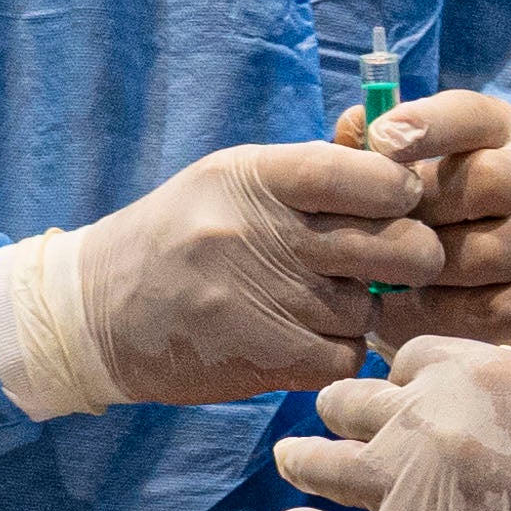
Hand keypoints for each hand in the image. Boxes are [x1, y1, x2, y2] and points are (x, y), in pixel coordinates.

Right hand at [63, 140, 440, 405]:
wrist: (98, 313)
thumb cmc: (179, 237)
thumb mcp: (232, 181)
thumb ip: (310, 169)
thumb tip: (393, 151)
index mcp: (254, 178)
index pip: (362, 173)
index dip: (401, 188)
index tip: (402, 199)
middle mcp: (261, 235)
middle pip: (394, 245)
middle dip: (412, 253)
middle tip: (398, 259)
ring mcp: (266, 301)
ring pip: (371, 306)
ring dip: (363, 307)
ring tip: (325, 300)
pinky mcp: (267, 359)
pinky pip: (347, 355)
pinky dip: (340, 349)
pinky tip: (313, 337)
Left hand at [271, 336, 510, 510]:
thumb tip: (509, 382)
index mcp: (473, 365)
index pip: (406, 357)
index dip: (401, 376)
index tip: (401, 392)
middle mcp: (424, 414)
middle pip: (351, 401)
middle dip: (343, 409)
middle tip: (334, 420)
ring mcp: (406, 480)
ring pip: (322, 461)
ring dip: (300, 458)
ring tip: (288, 459)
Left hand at [366, 89, 510, 346]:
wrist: (430, 287)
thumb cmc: (405, 213)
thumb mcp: (382, 174)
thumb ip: (364, 147)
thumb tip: (358, 123)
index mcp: (497, 131)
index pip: (473, 115)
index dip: (431, 124)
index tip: (382, 140)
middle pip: (497, 179)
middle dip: (431, 206)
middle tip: (388, 226)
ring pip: (493, 250)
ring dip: (433, 264)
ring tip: (393, 269)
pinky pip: (494, 307)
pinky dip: (445, 309)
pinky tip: (416, 302)